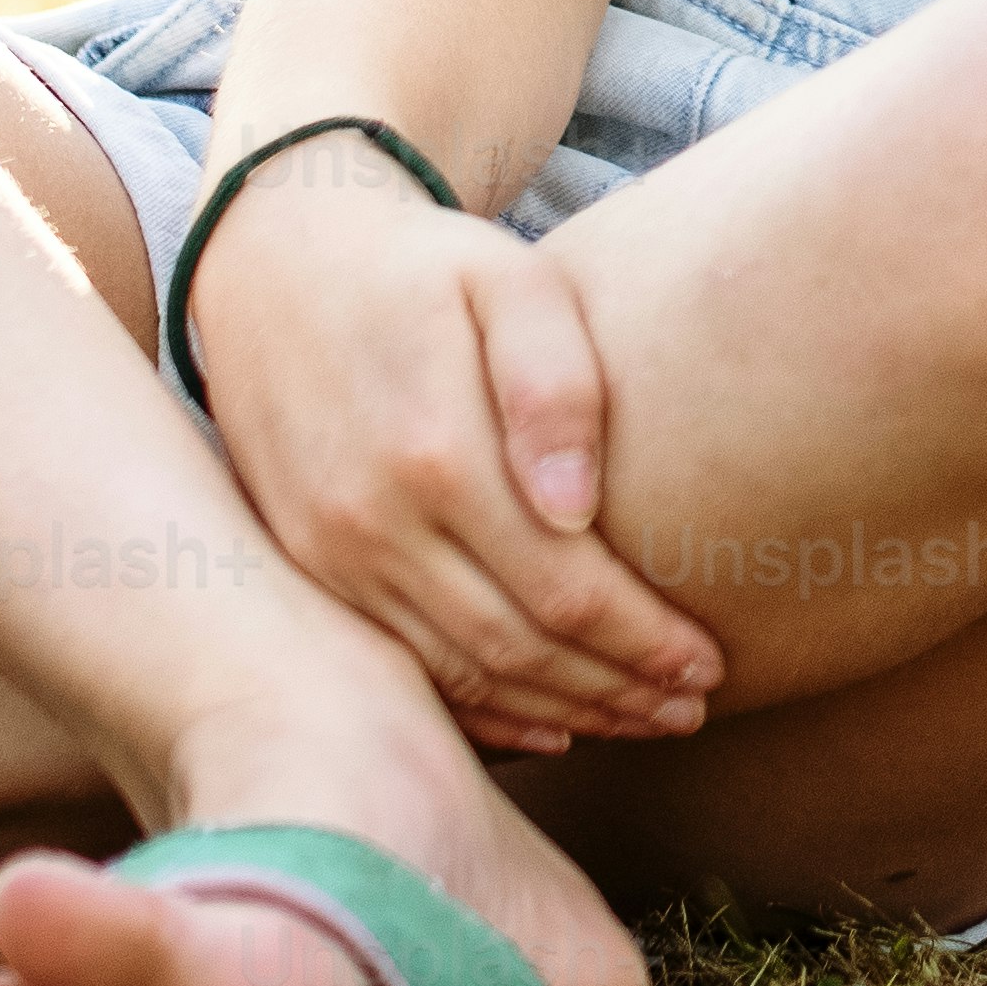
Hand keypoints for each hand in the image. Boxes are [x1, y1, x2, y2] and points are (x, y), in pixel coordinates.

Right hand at [183, 148, 724, 752]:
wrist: (278, 262)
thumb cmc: (423, 266)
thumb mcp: (508, 281)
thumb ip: (551, 384)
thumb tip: (577, 507)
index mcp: (435, 455)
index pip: (562, 588)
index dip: (642, 639)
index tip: (708, 666)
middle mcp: (371, 525)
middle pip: (517, 648)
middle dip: (615, 690)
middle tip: (691, 711)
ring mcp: (329, 559)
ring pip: (459, 674)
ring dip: (557, 710)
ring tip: (639, 720)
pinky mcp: (306, 571)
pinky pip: (401, 666)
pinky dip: (477, 711)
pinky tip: (541, 724)